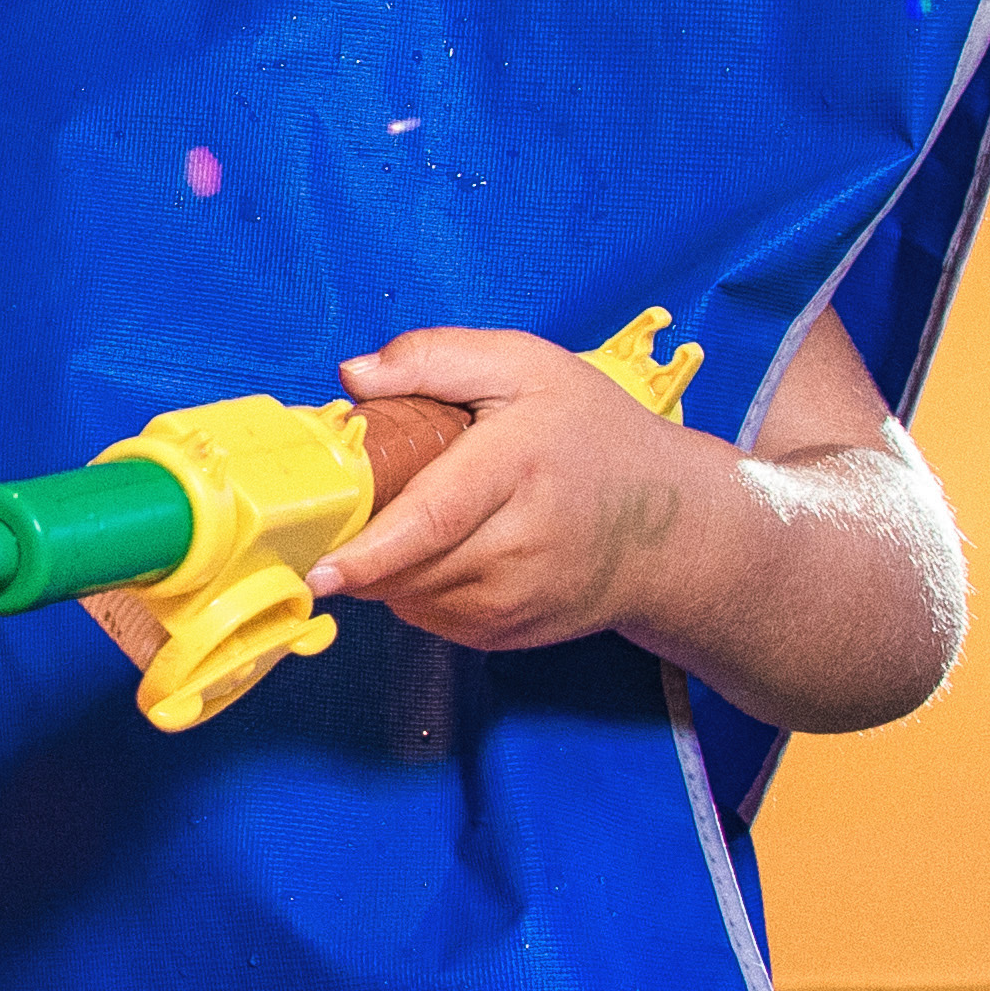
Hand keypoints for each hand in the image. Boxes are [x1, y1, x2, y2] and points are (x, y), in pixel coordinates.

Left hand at [307, 327, 725, 654]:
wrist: (669, 522)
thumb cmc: (590, 433)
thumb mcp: (526, 365)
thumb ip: (436, 358)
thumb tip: (354, 375)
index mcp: (518, 465)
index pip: (433, 520)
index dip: (370, 550)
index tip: (320, 569)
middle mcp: (520, 544)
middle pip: (407, 564)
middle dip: (361, 541)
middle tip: (355, 501)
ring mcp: (516, 599)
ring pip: (409, 596)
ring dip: (386, 564)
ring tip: (415, 515)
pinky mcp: (506, 633)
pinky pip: (429, 616)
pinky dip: (414, 586)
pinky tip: (443, 548)